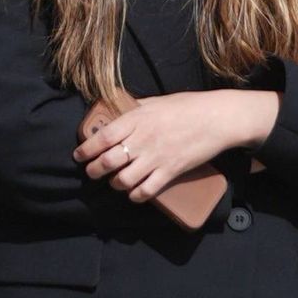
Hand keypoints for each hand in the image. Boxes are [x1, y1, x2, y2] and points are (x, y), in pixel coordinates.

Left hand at [74, 91, 277, 201]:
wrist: (218, 118)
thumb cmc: (188, 106)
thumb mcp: (157, 101)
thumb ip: (135, 108)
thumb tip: (116, 111)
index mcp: (136, 119)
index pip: (102, 137)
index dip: (86, 149)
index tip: (79, 156)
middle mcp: (142, 140)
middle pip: (107, 162)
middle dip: (94, 171)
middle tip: (92, 172)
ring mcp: (156, 157)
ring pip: (123, 180)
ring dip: (114, 184)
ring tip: (115, 182)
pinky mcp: (171, 171)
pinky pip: (146, 191)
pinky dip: (135, 196)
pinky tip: (134, 193)